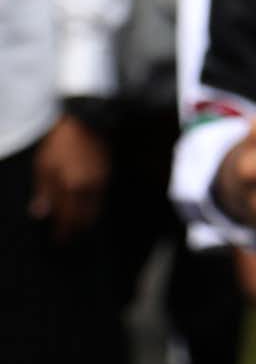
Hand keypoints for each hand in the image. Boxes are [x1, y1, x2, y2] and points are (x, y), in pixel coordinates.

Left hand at [30, 114, 109, 238]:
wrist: (86, 122)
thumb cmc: (60, 143)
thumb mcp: (44, 165)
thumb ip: (43, 191)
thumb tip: (39, 214)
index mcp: (71, 187)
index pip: (67, 217)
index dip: (63, 231)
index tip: (58, 241)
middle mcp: (89, 189)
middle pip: (84, 217)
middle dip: (76, 229)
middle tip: (69, 238)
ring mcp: (101, 183)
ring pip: (95, 210)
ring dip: (86, 221)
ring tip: (79, 228)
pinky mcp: (107, 176)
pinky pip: (101, 199)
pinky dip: (94, 208)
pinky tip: (88, 209)